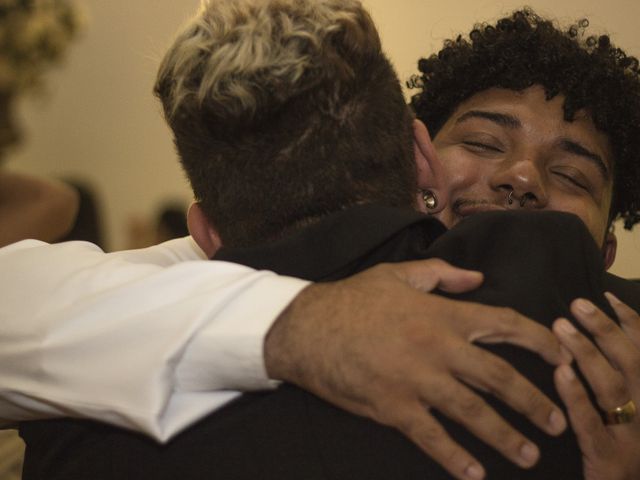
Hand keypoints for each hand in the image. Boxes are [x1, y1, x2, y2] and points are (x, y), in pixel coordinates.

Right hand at [265, 259, 568, 479]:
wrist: (307, 328)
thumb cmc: (353, 299)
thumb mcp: (397, 274)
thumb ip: (441, 273)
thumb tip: (478, 277)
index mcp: (442, 314)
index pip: (504, 324)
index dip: (539, 340)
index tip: (560, 356)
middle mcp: (437, 349)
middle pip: (498, 377)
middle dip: (533, 401)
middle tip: (556, 422)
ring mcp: (417, 381)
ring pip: (473, 413)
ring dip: (505, 437)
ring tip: (529, 456)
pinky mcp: (394, 408)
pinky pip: (432, 437)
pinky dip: (455, 458)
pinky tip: (474, 474)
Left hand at [553, 293, 639, 479]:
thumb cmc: (624, 452)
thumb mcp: (631, 413)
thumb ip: (620, 375)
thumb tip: (608, 332)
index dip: (629, 322)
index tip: (605, 295)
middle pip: (630, 362)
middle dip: (604, 330)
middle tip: (577, 304)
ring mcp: (632, 437)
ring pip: (610, 387)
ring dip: (586, 354)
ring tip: (561, 328)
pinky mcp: (610, 460)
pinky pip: (591, 424)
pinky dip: (576, 396)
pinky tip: (560, 373)